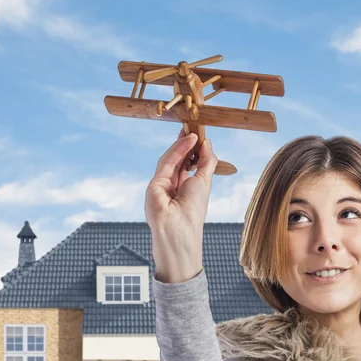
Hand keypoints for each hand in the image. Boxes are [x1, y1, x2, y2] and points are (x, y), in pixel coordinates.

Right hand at [145, 129, 217, 278]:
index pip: (186, 164)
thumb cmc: (193, 214)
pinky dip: (178, 150)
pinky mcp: (153, 186)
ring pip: (170, 159)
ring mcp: (160, 186)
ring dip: (183, 144)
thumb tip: (207, 143)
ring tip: (194, 131)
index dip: (191, 149)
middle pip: (177, 160)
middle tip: (193, 125)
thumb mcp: (204, 183)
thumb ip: (206, 163)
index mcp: (182, 189)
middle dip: (185, 143)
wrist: (180, 235)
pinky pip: (166, 163)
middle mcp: (170, 187)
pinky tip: (189, 140)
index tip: (198, 134)